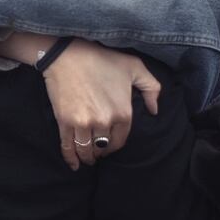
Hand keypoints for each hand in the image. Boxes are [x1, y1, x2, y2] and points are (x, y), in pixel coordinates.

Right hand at [41, 39, 160, 170]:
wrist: (66, 54)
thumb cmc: (101, 59)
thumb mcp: (134, 66)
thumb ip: (151, 87)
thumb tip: (154, 110)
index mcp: (123, 113)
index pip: (121, 140)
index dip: (115, 145)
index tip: (110, 144)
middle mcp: (104, 122)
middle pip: (103, 147)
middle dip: (101, 151)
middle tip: (98, 151)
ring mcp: (83, 124)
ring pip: (86, 150)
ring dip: (87, 157)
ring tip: (87, 158)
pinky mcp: (65, 122)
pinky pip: (68, 147)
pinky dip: (70, 158)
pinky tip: (74, 164)